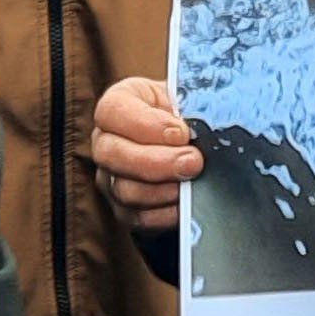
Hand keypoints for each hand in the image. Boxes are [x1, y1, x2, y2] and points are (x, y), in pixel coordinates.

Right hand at [94, 77, 200, 232]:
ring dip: (163, 189)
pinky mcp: (124, 209)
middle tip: (193, 161)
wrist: (195, 142)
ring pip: (124, 190)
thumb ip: (192, 104)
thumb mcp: (189, 97)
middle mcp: (106, 140)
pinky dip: (165, 213)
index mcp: (119, 103)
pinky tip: (186, 204)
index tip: (181, 132)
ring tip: (193, 182)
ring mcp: (111, 177)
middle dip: (157, 161)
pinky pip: (137, 217)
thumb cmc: (189, 112)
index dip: (145, 124)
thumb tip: (208, 120)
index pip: (112, 110)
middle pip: (112, 154)